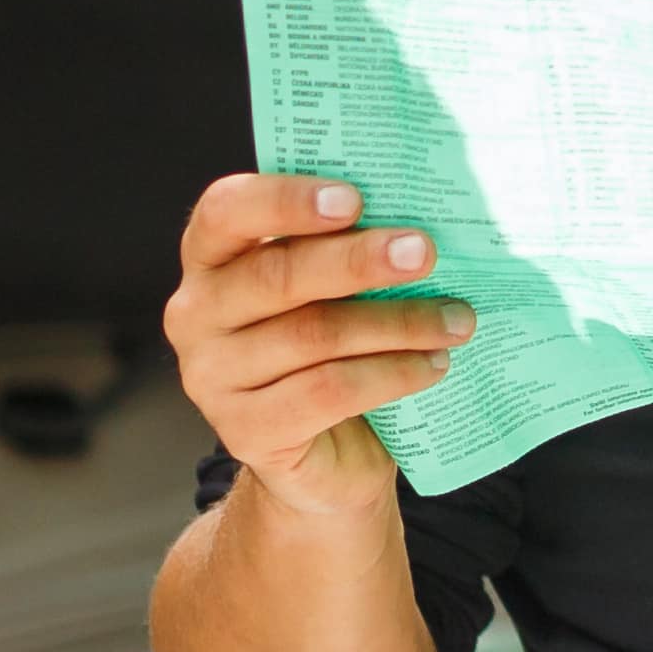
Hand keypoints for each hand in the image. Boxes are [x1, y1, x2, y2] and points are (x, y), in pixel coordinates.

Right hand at [167, 172, 473, 517]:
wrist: (328, 451)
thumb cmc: (334, 344)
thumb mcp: (333, 285)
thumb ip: (348, 243)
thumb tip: (418, 212)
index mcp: (211, 256)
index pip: (226, 211)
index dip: (284, 200)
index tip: (353, 199)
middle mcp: (195, 313)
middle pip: (277, 275)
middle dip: (358, 261)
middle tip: (424, 253)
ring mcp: (211, 378)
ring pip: (313, 336)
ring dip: (397, 323)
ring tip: (457, 319)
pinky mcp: (246, 431)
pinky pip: (328, 391)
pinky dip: (391, 374)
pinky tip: (433, 364)